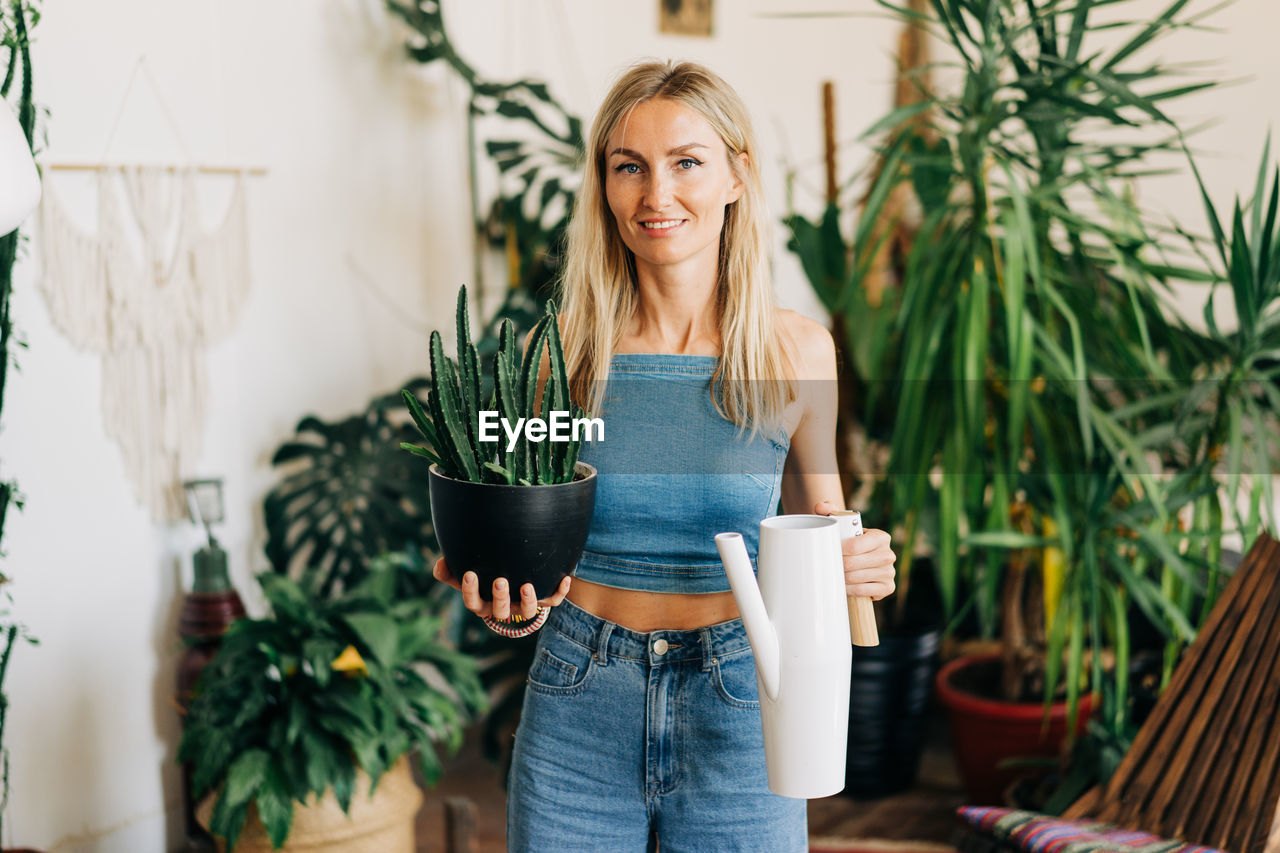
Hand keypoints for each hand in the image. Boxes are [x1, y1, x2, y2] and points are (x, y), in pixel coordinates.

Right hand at [432, 558, 572, 619]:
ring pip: (528, 612)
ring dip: (529, 601)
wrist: (513, 580)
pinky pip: (553, 601)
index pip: (473, 603)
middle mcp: (504, 609)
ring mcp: (524, 606)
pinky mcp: (543, 601)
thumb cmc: (484, 576)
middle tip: (501, 581)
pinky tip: (565, 578)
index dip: (470, 592)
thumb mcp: (466, 574)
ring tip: (528, 587)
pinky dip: (559, 592)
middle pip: (501, 612)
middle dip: (500, 598)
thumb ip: (450, 570)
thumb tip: (439, 564)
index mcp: (483, 604)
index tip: (468, 574)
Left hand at [814, 500, 896, 600]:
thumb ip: (830, 511)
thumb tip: (821, 506)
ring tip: (832, 574)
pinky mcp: (888, 587)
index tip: (828, 551)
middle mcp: (888, 554)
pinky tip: (842, 585)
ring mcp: (890, 572)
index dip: (838, 550)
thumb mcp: (842, 525)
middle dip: (837, 565)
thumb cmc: (850, 541)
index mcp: (881, 537)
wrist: (862, 561)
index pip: (855, 546)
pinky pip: (863, 591)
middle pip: (853, 564)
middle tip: (826, 565)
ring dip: (840, 578)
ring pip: (856, 578)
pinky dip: (849, 590)